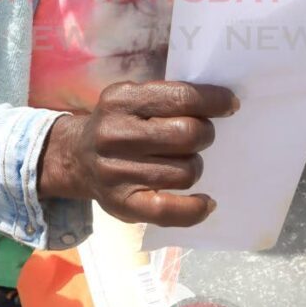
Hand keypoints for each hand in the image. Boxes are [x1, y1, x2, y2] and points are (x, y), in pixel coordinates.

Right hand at [38, 81, 238, 225]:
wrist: (74, 157)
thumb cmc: (117, 122)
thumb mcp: (131, 96)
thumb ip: (166, 96)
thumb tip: (220, 103)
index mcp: (121, 99)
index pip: (180, 97)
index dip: (213, 101)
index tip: (230, 104)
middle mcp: (115, 134)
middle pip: (188, 135)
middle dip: (205, 134)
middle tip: (201, 135)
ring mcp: (117, 173)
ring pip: (186, 171)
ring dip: (195, 165)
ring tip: (184, 161)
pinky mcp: (123, 205)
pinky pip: (171, 211)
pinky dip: (196, 208)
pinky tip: (205, 201)